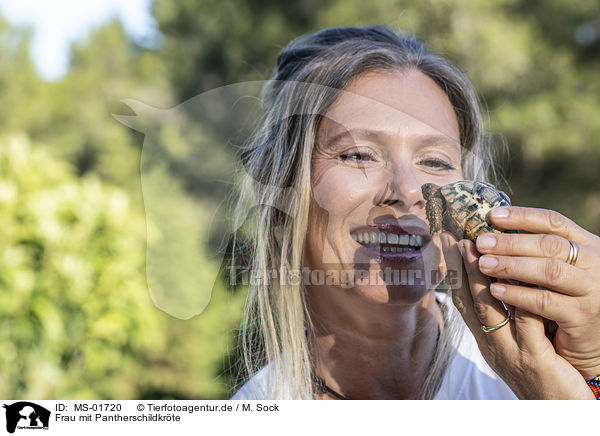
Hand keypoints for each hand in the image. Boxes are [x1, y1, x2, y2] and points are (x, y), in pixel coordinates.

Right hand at [442, 231, 594, 398]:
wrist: (559, 411)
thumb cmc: (542, 372)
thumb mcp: (517, 342)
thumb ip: (508, 315)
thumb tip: (499, 280)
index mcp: (486, 339)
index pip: (463, 300)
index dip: (454, 271)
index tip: (449, 243)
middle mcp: (491, 344)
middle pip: (469, 301)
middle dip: (461, 267)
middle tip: (456, 237)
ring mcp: (510, 351)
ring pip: (490, 309)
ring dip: (481, 278)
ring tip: (478, 250)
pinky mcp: (533, 359)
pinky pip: (525, 322)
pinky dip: (519, 297)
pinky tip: (518, 277)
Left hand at [475, 206, 599, 380]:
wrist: (595, 340)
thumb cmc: (569, 298)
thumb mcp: (560, 268)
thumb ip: (538, 250)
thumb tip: (493, 229)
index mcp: (587, 245)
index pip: (553, 222)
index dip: (522, 216)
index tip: (491, 215)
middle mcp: (594, 263)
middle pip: (549, 244)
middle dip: (511, 242)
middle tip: (481, 242)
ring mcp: (591, 289)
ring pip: (549, 271)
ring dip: (512, 266)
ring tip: (483, 264)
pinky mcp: (583, 315)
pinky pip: (546, 302)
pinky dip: (519, 295)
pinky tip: (496, 291)